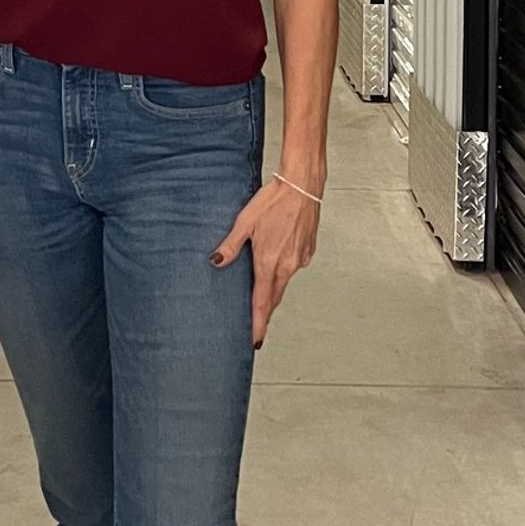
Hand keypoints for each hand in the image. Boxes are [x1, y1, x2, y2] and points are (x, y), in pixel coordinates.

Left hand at [210, 175, 321, 346]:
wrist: (302, 186)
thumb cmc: (273, 201)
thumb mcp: (245, 222)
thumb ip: (231, 245)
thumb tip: (216, 262)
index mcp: (269, 263)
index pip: (262, 302)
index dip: (258, 323)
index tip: (255, 340)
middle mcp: (287, 266)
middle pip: (275, 298)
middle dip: (265, 313)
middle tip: (256, 327)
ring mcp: (300, 259)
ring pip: (284, 282)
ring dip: (274, 292)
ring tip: (263, 299)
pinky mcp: (308, 250)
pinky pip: (293, 267)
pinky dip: (284, 272)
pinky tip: (277, 265)